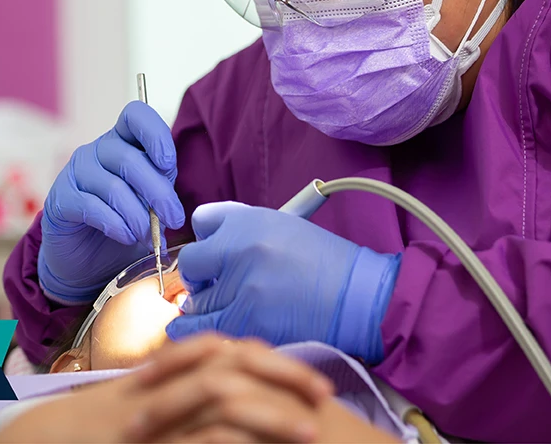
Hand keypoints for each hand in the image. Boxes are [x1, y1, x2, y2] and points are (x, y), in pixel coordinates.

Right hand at [0, 334, 331, 443]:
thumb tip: (224, 409)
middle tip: (325, 394)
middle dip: (282, 374)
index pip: (221, 350)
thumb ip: (169, 401)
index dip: (269, 358)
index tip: (308, 377)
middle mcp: (156, 387)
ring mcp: (148, 414)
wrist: (27, 443)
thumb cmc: (78, 434)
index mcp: (158, 375)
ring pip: (219, 397)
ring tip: (312, 430)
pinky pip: (195, 441)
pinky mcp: (145, 440)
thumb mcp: (131, 409)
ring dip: (271, 411)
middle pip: (229, 360)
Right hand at [38, 102, 185, 302]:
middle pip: (130, 158)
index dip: (155, 134)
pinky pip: (90, 206)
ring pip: (113, 186)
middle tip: (174, 220)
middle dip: (158, 192)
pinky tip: (126, 237)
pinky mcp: (60, 199)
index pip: (136, 115)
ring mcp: (75, 172)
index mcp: (123, 141)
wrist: (87, 259)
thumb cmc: (124, 222)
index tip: (168, 165)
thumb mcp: (150, 201)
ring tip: (149, 237)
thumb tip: (172, 209)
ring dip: (138, 216)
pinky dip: (115, 224)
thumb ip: (161, 192)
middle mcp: (98, 150)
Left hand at [167, 202, 400, 363]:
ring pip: (194, 299)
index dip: (205, 239)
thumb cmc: (326, 264)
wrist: (359, 299)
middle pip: (191, 262)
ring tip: (225, 309)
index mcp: (250, 219)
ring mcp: (240, 285)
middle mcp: (239, 247)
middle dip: (198, 276)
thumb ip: (244, 228)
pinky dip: (192, 331)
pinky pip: (200, 327)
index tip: (212, 254)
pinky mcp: (245, 320)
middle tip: (213, 286)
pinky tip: (193, 331)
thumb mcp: (285, 226)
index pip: (201, 220)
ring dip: (204, 306)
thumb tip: (207, 239)